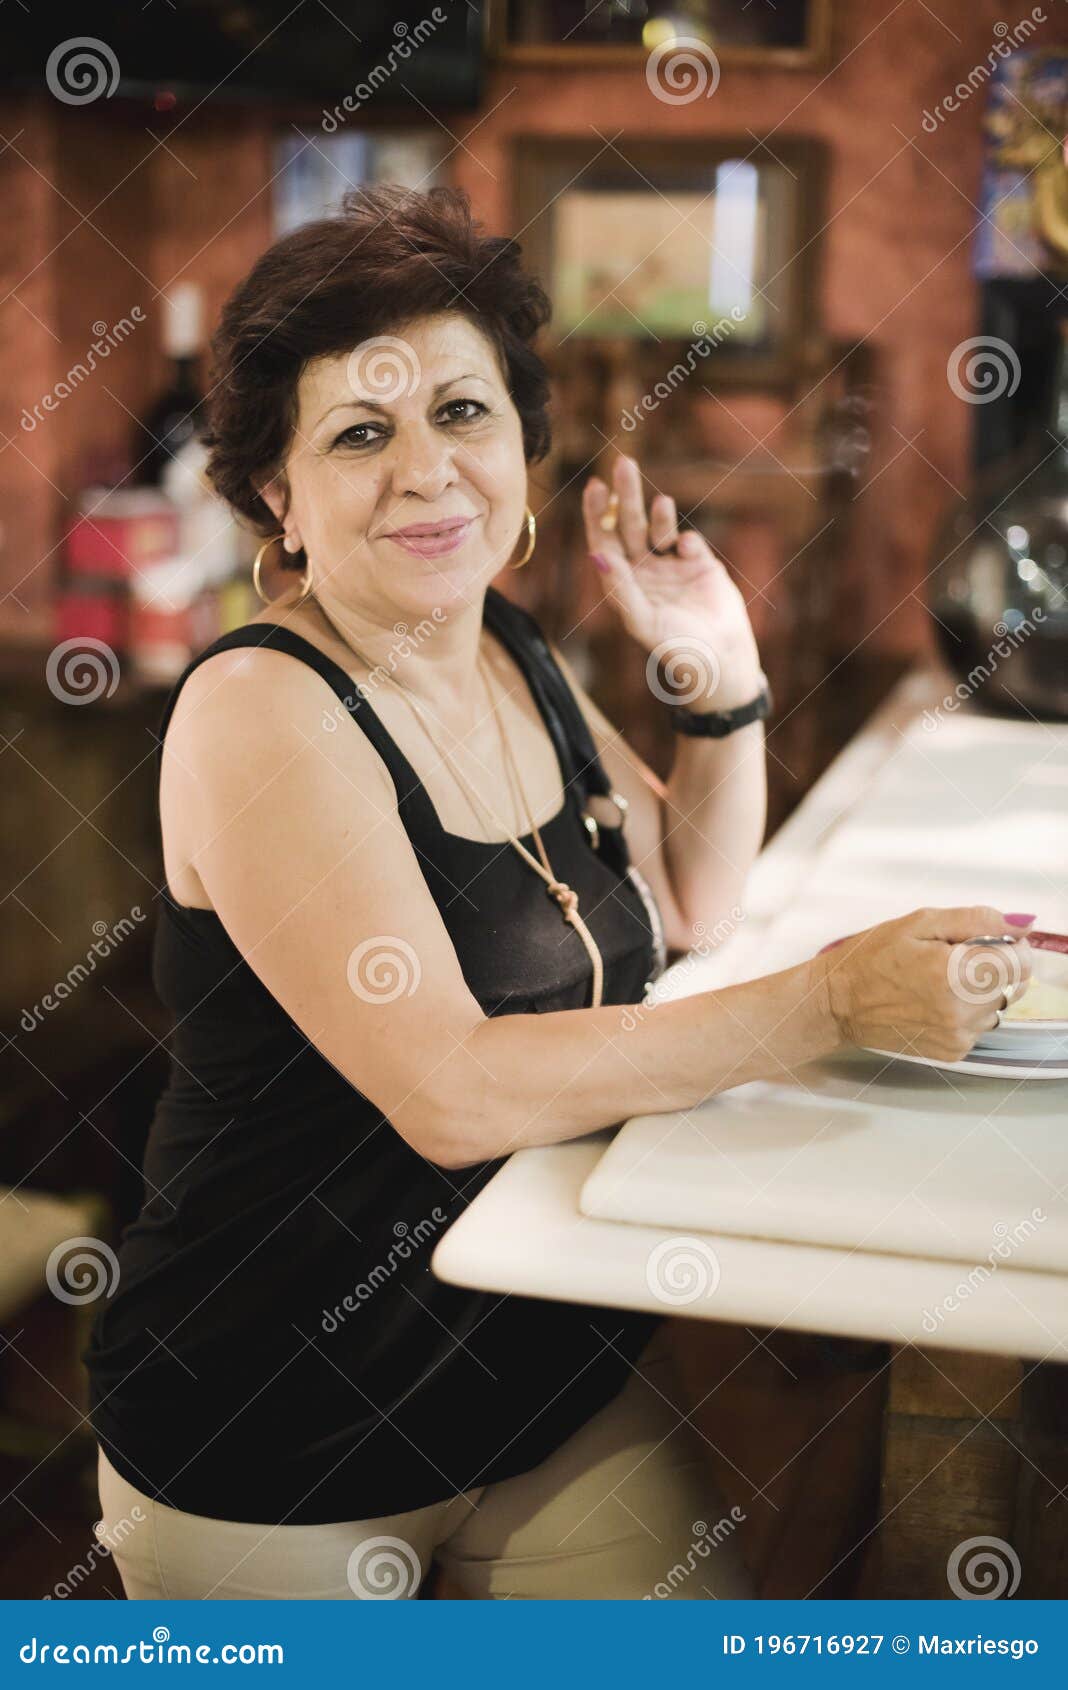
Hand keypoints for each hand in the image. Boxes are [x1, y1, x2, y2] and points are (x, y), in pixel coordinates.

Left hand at [582, 452, 763, 711]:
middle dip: (626, 496)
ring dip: (657, 513)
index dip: (596, 515)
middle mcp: (643, 570)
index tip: (594, 487)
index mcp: (623, 583)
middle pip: (629, 526)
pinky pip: (688, 542)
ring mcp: (672, 566)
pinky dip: (685, 540)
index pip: (604, 541)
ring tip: (661, 502)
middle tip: (623, 464)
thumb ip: (619, 588)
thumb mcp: (643, 621)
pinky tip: (685, 549)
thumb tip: (596, 555)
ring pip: (658, 528)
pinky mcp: (701, 565)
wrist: (719, 661)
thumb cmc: (675, 648)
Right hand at [812, 906, 1034, 1062]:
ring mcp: (958, 1035)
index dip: (1009, 945)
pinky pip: (980, 1025)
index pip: (1021, 961)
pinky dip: (967, 1010)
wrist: (838, 1004)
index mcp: (954, 973)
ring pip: (999, 1005)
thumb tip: (1023, 924)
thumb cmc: (872, 958)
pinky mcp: (953, 1051)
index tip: (986, 940)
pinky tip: (935, 1001)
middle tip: (954, 958)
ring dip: (982, 991)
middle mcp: (961, 1011)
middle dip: (994, 967)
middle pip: (1014, 983)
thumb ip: (977, 920)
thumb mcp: (920, 922)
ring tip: (940, 981)